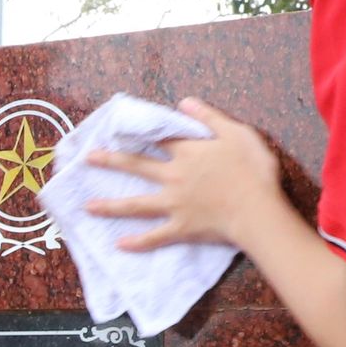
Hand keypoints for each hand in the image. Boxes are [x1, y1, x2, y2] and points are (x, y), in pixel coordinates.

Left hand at [82, 98, 287, 251]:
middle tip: (88, 159)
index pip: (161, 138)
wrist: (257, 209)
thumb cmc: (253, 169)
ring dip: (110, 205)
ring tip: (88, 206)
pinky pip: (155, 237)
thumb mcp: (237, 133)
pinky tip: (119, 245)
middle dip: (111, 161)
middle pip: (137, 166)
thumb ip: (210, 117)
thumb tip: (184, 102)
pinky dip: (138, 242)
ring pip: (136, 204)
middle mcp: (174, 176)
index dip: (143, 132)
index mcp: (188, 152)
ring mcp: (174, 204)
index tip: (122, 129)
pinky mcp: (181, 228)